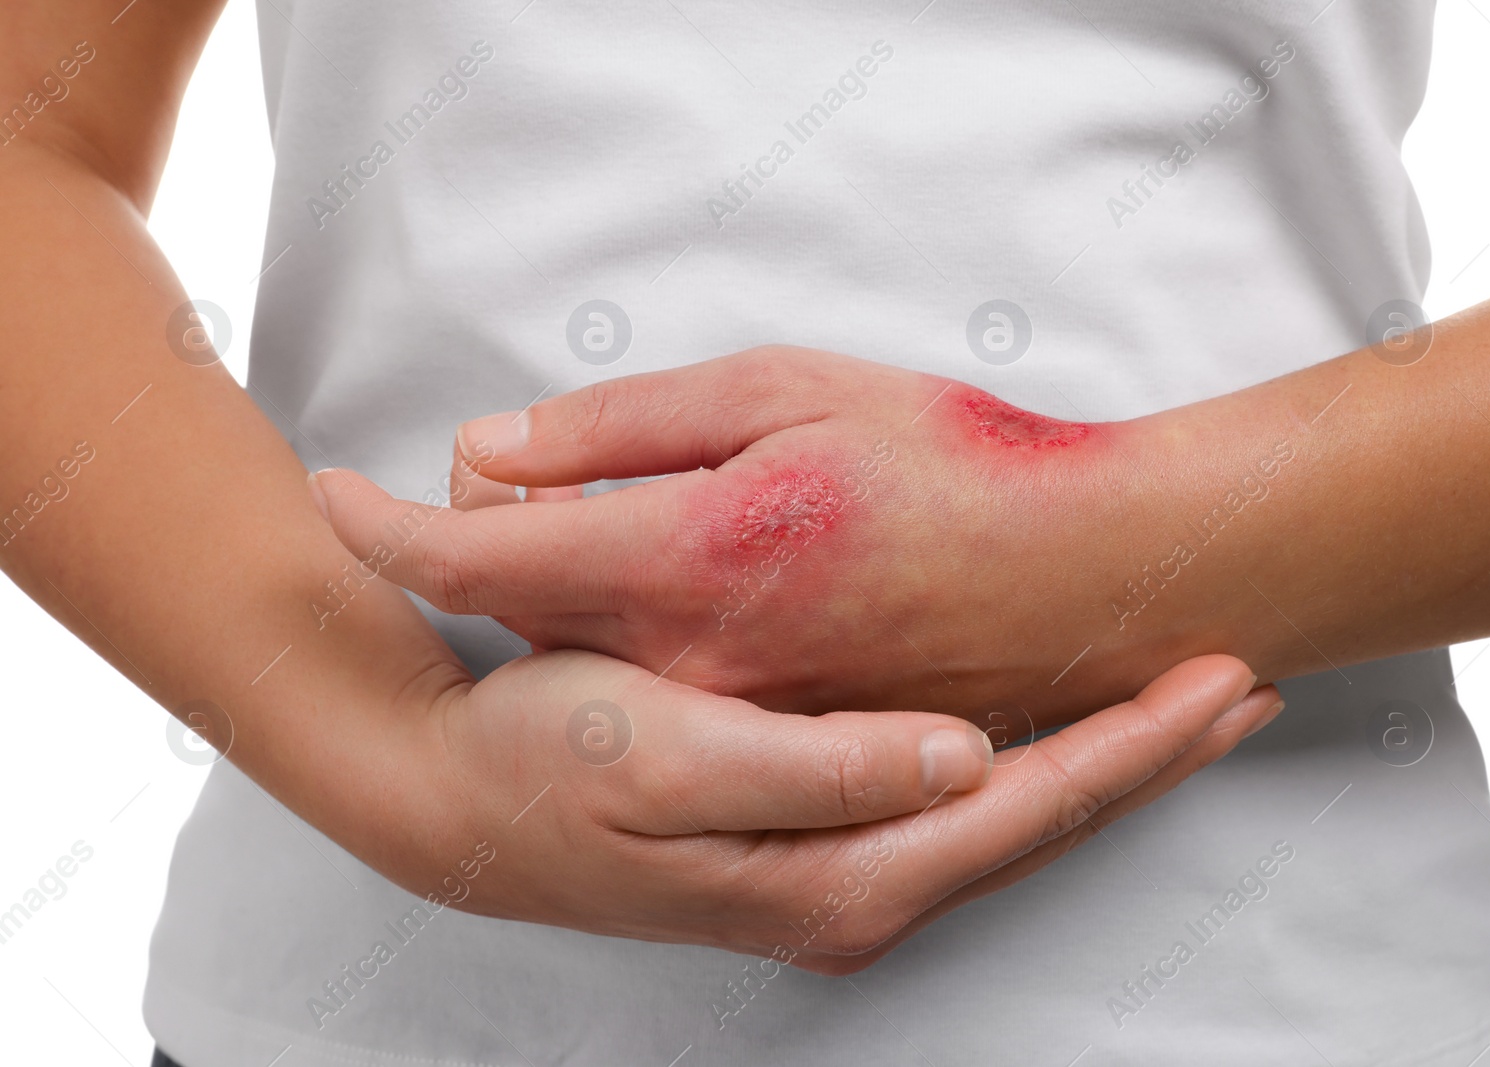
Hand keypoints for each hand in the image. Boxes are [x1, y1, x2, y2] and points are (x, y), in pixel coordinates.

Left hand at [314, 347, 1147, 725]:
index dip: (385, 525)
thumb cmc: (952, 465)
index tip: (335, 499)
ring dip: (564, 592)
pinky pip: (659, 690)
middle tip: (510, 483)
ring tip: (609, 547)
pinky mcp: (777, 748)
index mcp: (686, 555)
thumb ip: (629, 426)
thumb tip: (494, 449)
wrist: (1088, 576)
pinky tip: (685, 606)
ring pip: (589, 652)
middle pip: (522, 606)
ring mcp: (732, 719)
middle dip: (490, 539)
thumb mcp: (789, 391)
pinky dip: (636, 635)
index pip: (477, 554)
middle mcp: (689, 660)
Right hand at [370, 648, 1279, 972]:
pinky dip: (1037, 763)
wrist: (462, 795)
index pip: (1026, 809)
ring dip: (1106, 759)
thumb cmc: (554, 759)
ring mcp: (842, 877)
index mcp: (838, 877)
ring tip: (1185, 704)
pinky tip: (1062, 727)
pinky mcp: (821, 844)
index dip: (1134, 746)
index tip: (1225, 681)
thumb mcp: (671, 753)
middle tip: (1248, 685)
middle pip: (1042, 823)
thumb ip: (823, 768)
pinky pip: (963, 806)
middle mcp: (858, 895)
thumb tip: (963, 762)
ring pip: (1014, 817)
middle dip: (1150, 756)